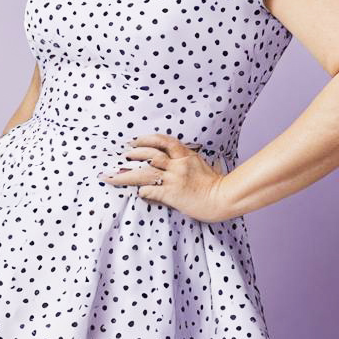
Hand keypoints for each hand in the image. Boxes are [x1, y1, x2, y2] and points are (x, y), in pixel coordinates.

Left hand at [99, 132, 231, 222]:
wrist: (223, 199)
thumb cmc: (214, 185)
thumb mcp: (202, 166)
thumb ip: (188, 160)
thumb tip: (173, 160)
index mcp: (186, 156)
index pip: (164, 141)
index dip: (147, 139)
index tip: (134, 140)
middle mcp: (178, 165)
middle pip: (151, 154)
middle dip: (134, 153)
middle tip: (122, 155)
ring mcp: (174, 179)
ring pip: (145, 172)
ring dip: (127, 173)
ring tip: (114, 176)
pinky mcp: (172, 194)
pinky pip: (150, 190)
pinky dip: (141, 191)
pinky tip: (137, 193)